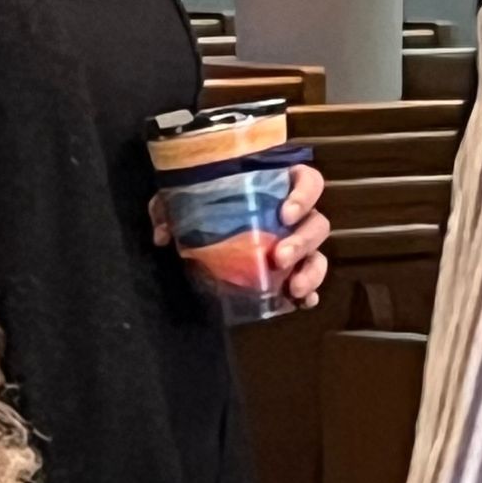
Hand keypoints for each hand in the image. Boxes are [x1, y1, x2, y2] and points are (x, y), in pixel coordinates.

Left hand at [151, 176, 329, 307]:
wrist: (202, 227)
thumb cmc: (204, 203)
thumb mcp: (184, 198)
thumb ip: (170, 207)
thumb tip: (163, 233)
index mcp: (277, 186)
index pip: (307, 180)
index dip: (304, 194)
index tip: (285, 213)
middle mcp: (294, 215)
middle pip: (317, 222)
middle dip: (303, 241)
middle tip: (279, 257)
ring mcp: (297, 243)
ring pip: (318, 253)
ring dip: (311, 270)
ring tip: (294, 287)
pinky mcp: (293, 269)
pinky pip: (310, 279)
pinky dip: (310, 292)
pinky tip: (302, 302)